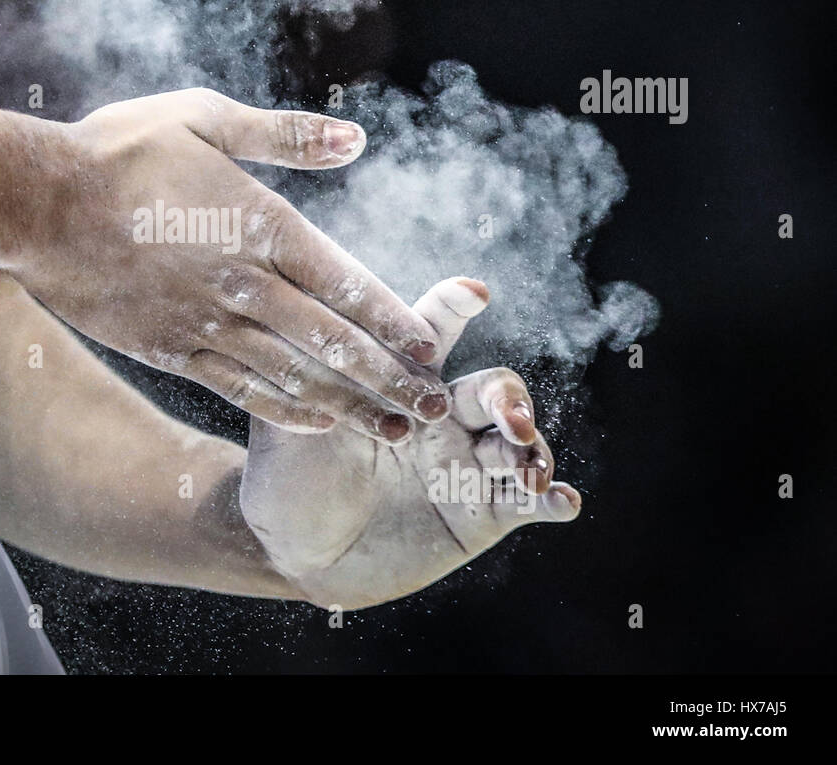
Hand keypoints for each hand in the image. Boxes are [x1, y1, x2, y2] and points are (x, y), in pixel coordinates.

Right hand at [8, 88, 451, 438]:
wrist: (34, 203)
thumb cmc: (119, 150)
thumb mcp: (203, 119)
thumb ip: (284, 135)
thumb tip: (358, 138)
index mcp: (260, 223)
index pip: (345, 282)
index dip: (393, 320)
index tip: (430, 351)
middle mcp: (242, 283)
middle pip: (331, 342)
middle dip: (388, 379)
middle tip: (435, 412)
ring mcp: (204, 323)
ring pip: (292, 375)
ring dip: (348, 405)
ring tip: (393, 432)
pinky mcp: (169, 348)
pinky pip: (239, 388)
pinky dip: (283, 407)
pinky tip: (317, 422)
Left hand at [239, 276, 581, 609]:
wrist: (292, 551)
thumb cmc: (284, 477)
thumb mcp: (288, 422)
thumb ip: (310, 382)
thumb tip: (317, 332)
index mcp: (399, 380)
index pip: (432, 332)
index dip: (454, 306)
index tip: (473, 293)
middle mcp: (442, 414)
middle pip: (494, 388)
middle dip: (508, 398)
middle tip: (505, 419)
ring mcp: (467, 462)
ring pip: (522, 441)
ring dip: (534, 448)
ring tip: (528, 471)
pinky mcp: (482, 513)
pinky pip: (529, 501)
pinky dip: (555, 497)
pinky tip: (561, 500)